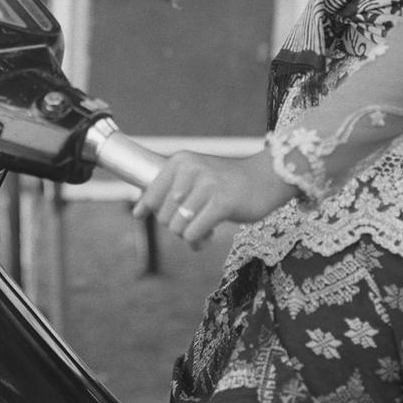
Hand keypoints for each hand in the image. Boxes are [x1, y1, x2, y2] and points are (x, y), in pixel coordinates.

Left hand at [131, 148, 296, 249]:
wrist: (266, 179)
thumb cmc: (227, 182)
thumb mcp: (195, 177)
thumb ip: (168, 191)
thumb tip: (136, 213)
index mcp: (180, 161)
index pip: (150, 196)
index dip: (154, 213)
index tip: (167, 216)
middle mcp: (191, 169)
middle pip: (163, 216)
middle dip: (176, 227)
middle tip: (194, 223)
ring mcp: (207, 185)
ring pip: (177, 227)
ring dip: (188, 236)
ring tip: (203, 230)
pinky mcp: (221, 203)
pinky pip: (194, 233)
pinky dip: (199, 240)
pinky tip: (210, 235)